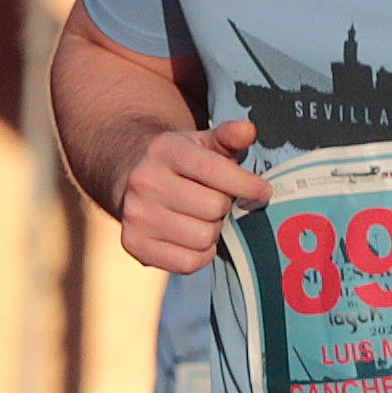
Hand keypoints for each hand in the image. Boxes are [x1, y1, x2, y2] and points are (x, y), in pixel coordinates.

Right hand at [116, 104, 269, 276]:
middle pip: (213, 207)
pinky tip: (194, 239)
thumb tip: (248, 130)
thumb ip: (228, 136)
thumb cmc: (177, 161)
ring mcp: (136, 215)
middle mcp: (145, 182)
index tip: (262, 192)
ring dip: (213, 231)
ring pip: (203, 237)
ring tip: (203, 218)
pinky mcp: (133, 243)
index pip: (214, 170)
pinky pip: (187, 262)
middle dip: (224, 206)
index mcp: (164, 150)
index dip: (247, 184)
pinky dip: (200, 255)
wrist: (129, 176)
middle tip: (218, 201)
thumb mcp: (200, 142)